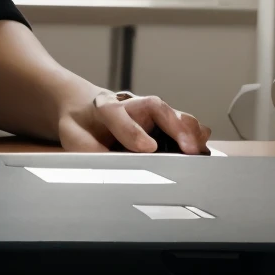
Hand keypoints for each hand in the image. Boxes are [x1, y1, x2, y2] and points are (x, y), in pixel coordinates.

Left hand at [56, 89, 210, 153]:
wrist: (84, 106)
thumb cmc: (81, 123)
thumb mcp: (74, 138)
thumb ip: (88, 152)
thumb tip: (105, 169)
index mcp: (103, 108)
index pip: (116, 114)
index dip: (132, 131)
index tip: (147, 148)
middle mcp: (130, 105)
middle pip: (156, 107)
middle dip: (174, 126)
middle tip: (188, 149)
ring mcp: (148, 111)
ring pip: (173, 113)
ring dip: (188, 130)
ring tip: (198, 151)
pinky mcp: (160, 120)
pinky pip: (181, 123)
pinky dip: (193, 135)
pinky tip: (200, 150)